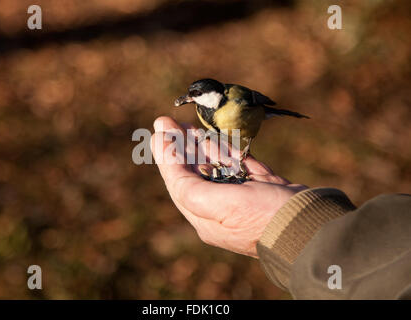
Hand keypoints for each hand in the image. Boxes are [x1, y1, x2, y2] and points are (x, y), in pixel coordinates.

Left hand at [151, 116, 306, 257]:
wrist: (314, 227)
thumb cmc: (264, 217)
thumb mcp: (217, 204)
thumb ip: (187, 185)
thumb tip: (166, 157)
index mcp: (206, 217)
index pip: (179, 181)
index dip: (167, 154)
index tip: (160, 128)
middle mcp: (221, 209)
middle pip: (195, 172)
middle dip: (183, 147)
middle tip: (171, 122)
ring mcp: (243, 198)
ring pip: (217, 167)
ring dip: (203, 146)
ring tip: (191, 127)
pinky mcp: (263, 188)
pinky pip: (239, 166)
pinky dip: (228, 151)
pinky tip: (217, 139)